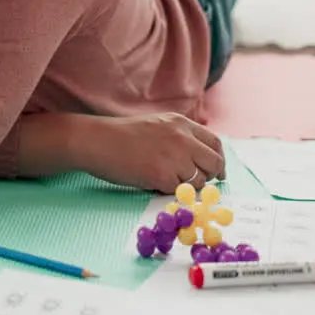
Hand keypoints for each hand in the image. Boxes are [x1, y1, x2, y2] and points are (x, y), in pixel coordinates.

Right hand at [72, 113, 225, 194]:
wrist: (96, 140)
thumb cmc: (120, 135)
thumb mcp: (156, 124)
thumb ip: (179, 137)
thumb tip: (199, 159)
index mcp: (181, 123)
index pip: (215, 143)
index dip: (218, 161)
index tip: (216, 173)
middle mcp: (182, 138)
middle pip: (214, 163)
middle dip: (210, 176)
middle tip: (198, 185)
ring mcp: (174, 156)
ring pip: (198, 181)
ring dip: (187, 186)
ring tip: (165, 179)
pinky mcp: (162, 175)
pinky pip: (179, 191)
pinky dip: (169, 190)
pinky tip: (153, 182)